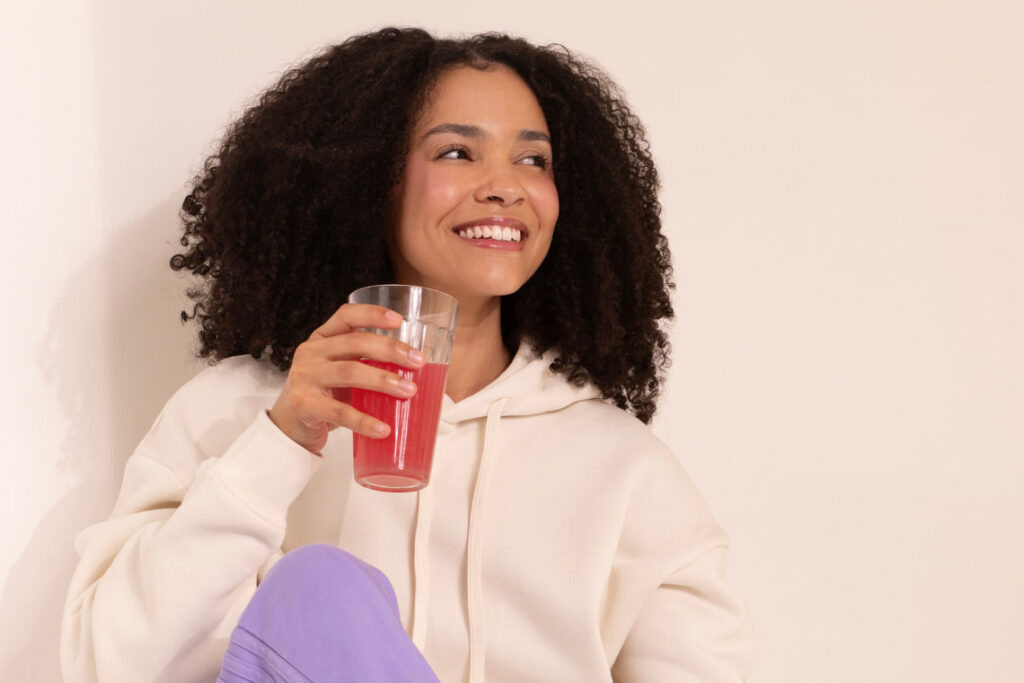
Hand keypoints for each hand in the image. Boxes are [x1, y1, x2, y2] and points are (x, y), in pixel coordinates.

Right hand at [268, 303, 424, 452]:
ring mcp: (305, 376)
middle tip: (418, 362)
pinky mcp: (303, 404)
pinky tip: (383, 429)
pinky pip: (339, 411)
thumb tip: (415, 372)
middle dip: (390, 350)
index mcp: (322, 338)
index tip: (399, 320)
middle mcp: (311, 352)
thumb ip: (366, 364)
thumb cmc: (324, 396)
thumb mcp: (341, 372)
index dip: (372, 314)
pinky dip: (364, 421)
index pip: (346, 316)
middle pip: (354, 342)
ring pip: (349, 372)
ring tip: (409, 391)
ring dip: (383, 380)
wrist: (289, 427)